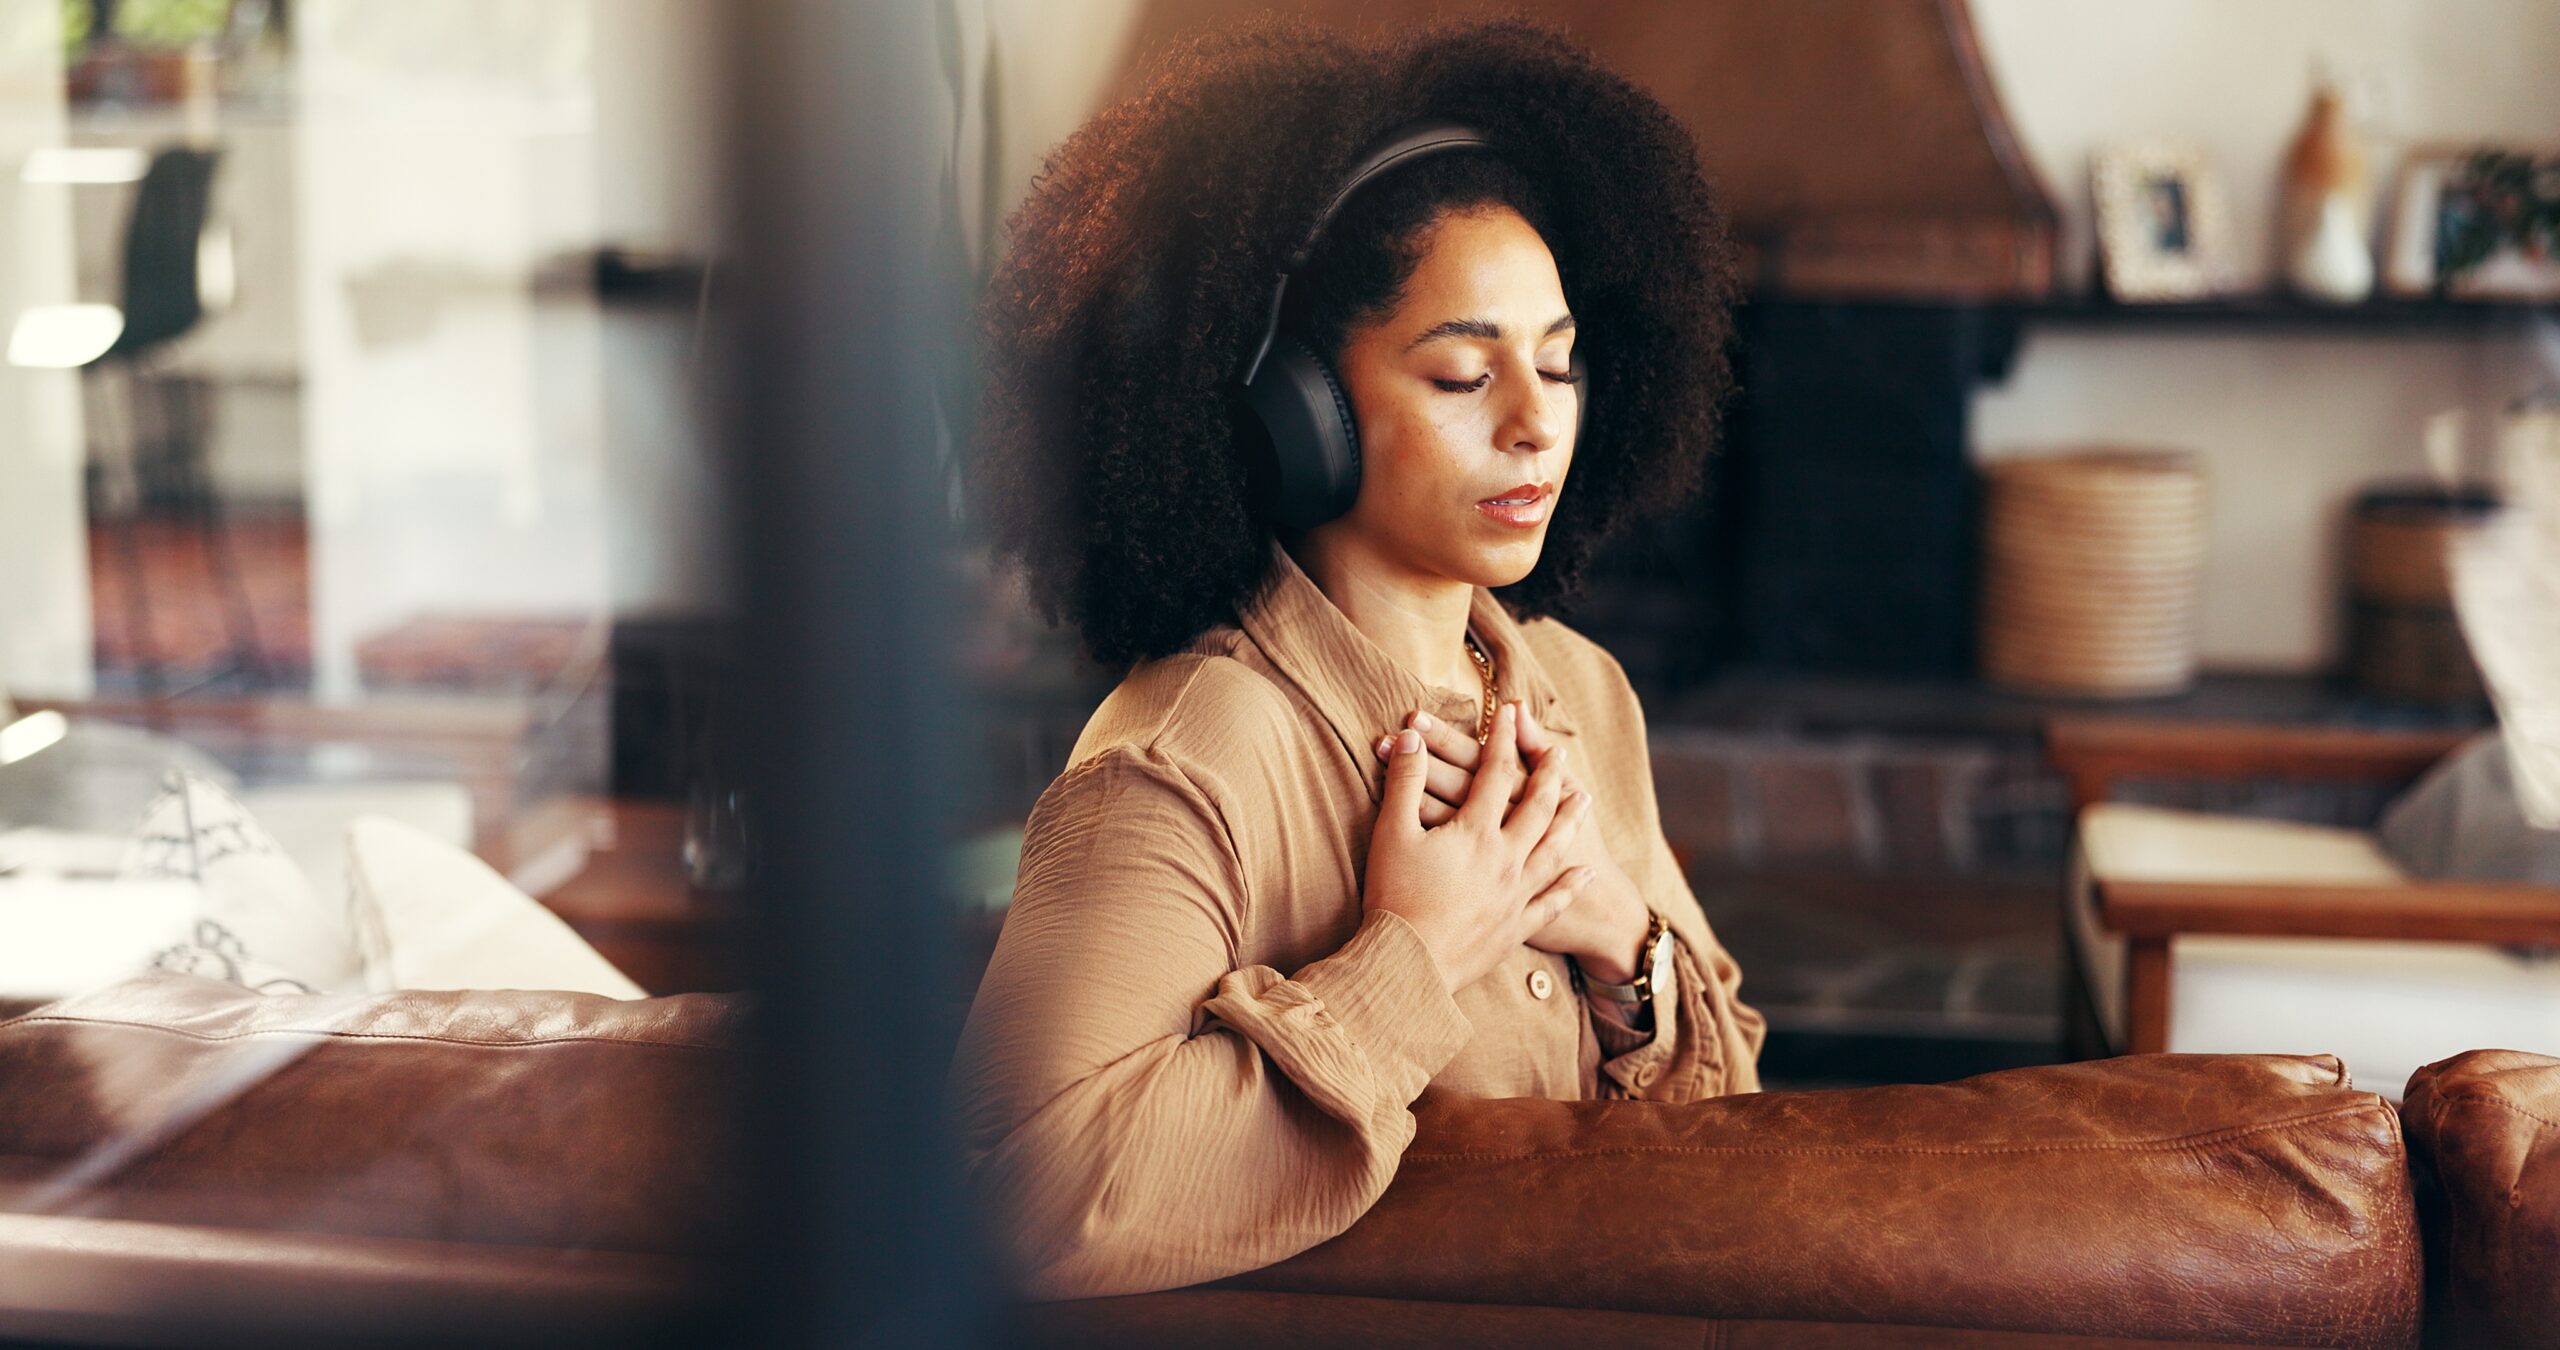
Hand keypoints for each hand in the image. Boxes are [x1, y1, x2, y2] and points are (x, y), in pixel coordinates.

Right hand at [1363, 703, 1596, 994]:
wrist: (1409, 962)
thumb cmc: (1394, 896)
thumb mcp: (1391, 832)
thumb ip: (1404, 781)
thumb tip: (1409, 737)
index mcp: (1475, 832)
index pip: (1494, 772)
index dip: (1502, 739)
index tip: (1509, 713)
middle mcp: (1505, 858)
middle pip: (1536, 808)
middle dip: (1549, 776)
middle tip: (1561, 753)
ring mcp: (1515, 893)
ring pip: (1553, 849)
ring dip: (1570, 821)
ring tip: (1585, 801)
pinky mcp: (1516, 926)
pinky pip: (1552, 901)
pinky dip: (1571, 884)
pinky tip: (1585, 873)